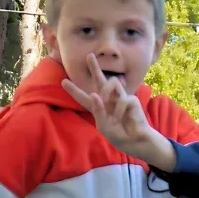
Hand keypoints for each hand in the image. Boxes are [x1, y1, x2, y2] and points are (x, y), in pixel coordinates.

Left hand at [62, 55, 175, 170]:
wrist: (135, 141)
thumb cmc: (118, 135)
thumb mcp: (103, 126)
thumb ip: (97, 111)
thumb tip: (95, 94)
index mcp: (98, 107)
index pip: (84, 97)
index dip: (74, 90)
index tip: (63, 81)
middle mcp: (108, 100)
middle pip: (100, 79)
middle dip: (95, 67)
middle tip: (89, 55)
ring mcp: (120, 98)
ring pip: (112, 81)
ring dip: (106, 90)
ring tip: (106, 102)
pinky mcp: (131, 99)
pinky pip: (122, 99)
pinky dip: (119, 109)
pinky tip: (120, 118)